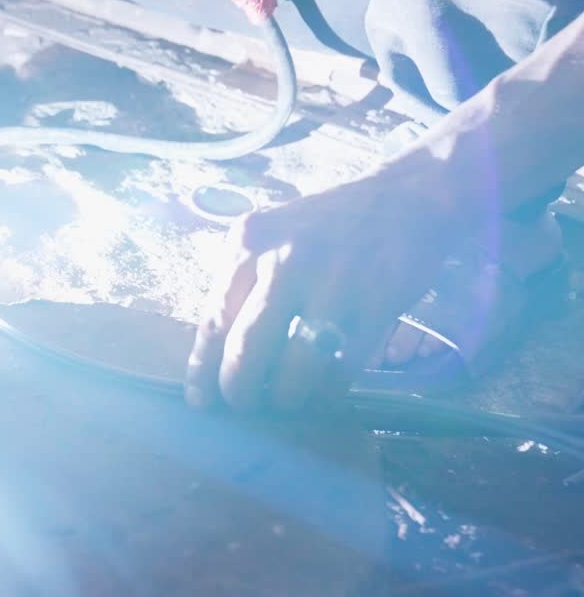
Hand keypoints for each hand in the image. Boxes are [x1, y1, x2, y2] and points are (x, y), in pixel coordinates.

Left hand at [184, 162, 460, 410]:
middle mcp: (284, 259)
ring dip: (286, 396)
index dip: (203, 370)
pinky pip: (345, 365)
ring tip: (286, 401)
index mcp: (248, 243)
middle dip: (239, 391)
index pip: (212, 319)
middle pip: (246, 349)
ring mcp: (332, 280)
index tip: (199, 401)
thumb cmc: (325, 226)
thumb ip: (243, 283)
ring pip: (295, 365)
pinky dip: (330, 389)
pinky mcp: (377, 300)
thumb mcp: (271, 237)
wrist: (404, 197)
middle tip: (243, 407)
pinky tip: (325, 393)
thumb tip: (216, 353)